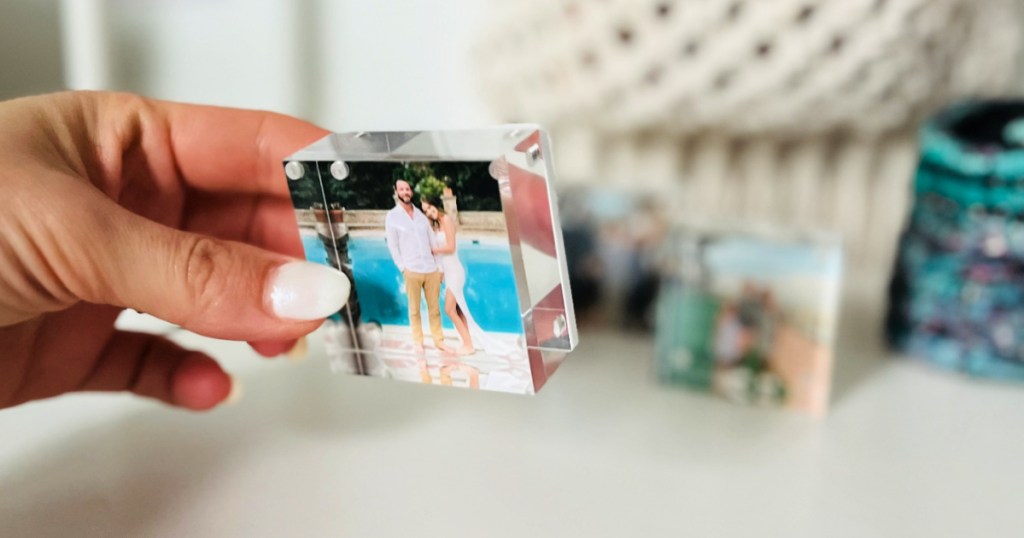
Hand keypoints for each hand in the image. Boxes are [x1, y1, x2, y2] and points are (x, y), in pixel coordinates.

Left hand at [0, 92, 349, 410]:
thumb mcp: (70, 231)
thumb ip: (190, 268)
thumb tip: (296, 289)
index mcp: (121, 142)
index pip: (250, 149)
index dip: (318, 177)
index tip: (375, 212)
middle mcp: (122, 206)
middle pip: (247, 229)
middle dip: (300, 264)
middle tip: (347, 295)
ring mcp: (104, 278)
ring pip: (215, 299)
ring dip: (257, 323)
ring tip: (286, 341)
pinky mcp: (78, 346)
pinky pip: (158, 363)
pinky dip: (190, 378)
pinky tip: (209, 382)